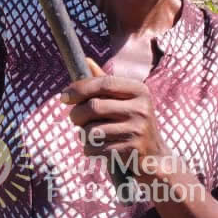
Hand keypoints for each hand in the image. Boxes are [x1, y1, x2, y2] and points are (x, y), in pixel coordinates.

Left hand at [61, 58, 168, 175]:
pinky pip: (96, 148)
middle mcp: (141, 108)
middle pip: (94, 107)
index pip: (104, 83)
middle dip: (76, 114)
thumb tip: (86, 60)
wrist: (154, 157)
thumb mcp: (124, 100)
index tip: (63, 97)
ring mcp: (138, 130)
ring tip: (91, 136)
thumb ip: (105, 83)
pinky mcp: (132, 150)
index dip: (80, 88)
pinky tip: (99, 149)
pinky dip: (90, 150)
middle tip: (75, 119)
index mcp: (139, 90)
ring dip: (84, 135)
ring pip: (92, 130)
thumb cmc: (131, 123)